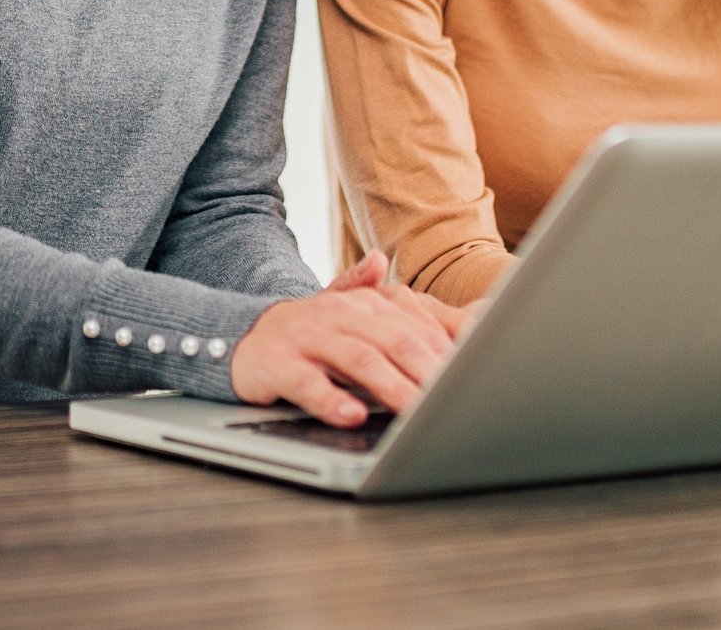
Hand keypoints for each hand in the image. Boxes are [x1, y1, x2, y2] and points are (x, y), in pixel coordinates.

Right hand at [231, 251, 459, 425]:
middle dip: (428, 371)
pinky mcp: (277, 362)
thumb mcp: (361, 318)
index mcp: (367, 304)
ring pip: (358, 360)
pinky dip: (330, 400)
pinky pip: (307, 382)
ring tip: (416, 412)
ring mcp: (308, 336)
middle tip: (456, 401)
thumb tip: (478, 306)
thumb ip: (412, 314)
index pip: (417, 325)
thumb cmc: (314, 334)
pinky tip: (351, 416)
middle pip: (394, 340)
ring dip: (391, 387)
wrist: (243, 335)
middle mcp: (341, 314)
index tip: (475, 377)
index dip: (448, 351)